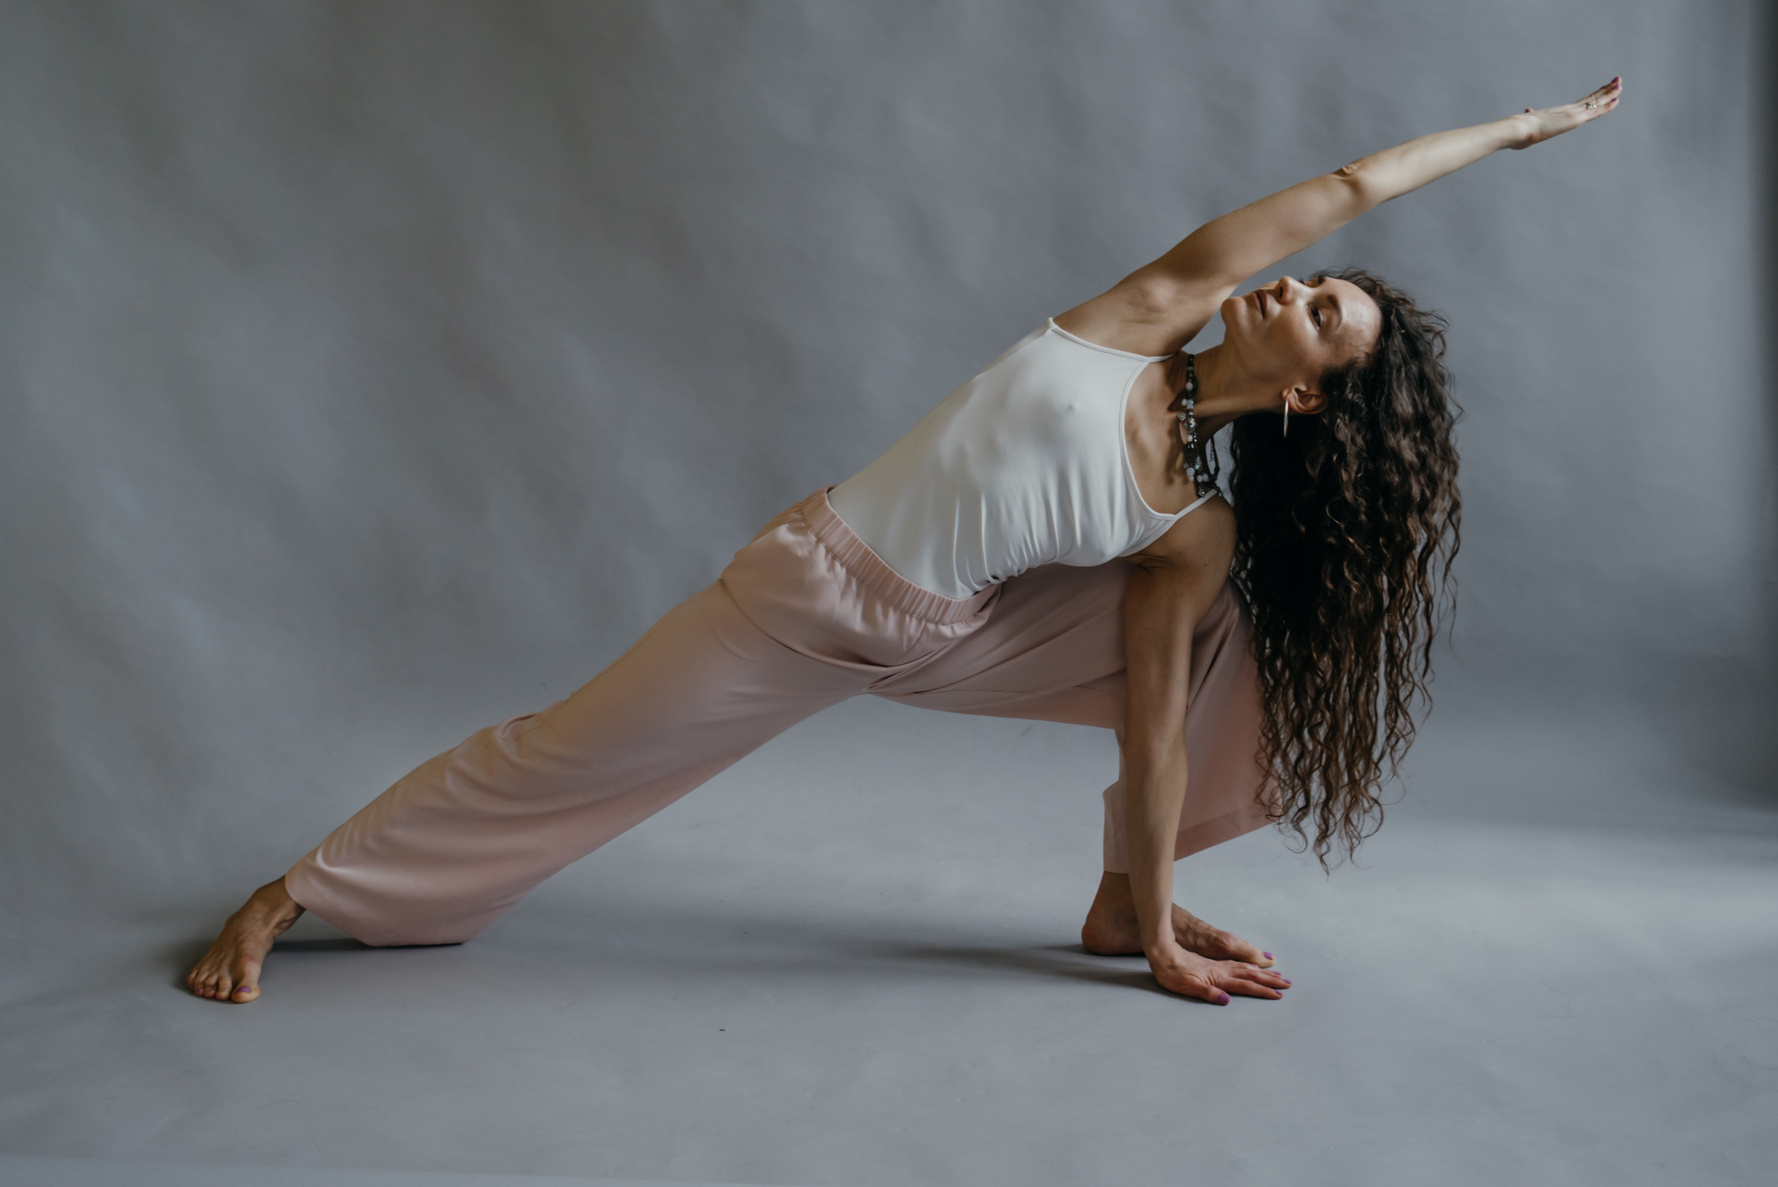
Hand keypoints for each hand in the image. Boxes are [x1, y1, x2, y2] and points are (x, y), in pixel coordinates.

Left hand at [1146, 938, 1290, 1003]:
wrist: (1162, 952)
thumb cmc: (1171, 972)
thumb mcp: (1186, 986)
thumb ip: (1207, 992)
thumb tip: (1226, 1000)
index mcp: (1218, 977)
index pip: (1245, 985)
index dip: (1262, 991)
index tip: (1278, 996)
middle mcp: (1221, 969)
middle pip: (1251, 975)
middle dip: (1270, 980)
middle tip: (1288, 984)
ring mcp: (1218, 964)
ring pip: (1246, 968)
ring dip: (1263, 973)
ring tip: (1277, 975)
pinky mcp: (1213, 962)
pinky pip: (1238, 964)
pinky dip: (1250, 966)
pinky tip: (1252, 967)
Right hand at [1506, 77, 1621, 148]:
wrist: (1518, 129)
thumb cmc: (1519, 132)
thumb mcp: (1528, 126)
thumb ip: (1530, 119)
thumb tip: (1526, 111)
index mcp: (1558, 113)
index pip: (1581, 102)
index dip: (1593, 95)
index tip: (1603, 89)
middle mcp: (1567, 110)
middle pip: (1590, 97)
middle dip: (1605, 89)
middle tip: (1616, 80)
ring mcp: (1571, 113)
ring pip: (1595, 100)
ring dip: (1609, 92)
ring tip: (1620, 84)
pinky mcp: (1573, 119)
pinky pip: (1594, 111)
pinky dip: (1606, 106)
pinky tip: (1616, 100)